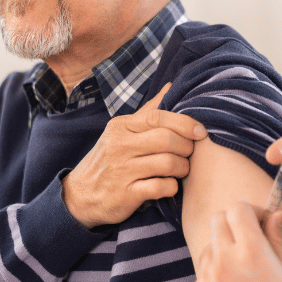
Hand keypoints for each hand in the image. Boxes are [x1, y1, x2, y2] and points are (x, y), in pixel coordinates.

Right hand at [62, 83, 207, 228]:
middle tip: (189, 154)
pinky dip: (172, 187)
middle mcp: (120, 146)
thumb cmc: (109, 160)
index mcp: (121, 127)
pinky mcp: (125, 195)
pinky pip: (160, 187)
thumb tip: (171, 86)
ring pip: (167, 163)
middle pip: (166, 140)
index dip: (185, 123)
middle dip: (186, 147)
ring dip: (182, 168)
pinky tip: (170, 185)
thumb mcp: (122, 132)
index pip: (158, 117)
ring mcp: (122, 171)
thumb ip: (148, 111)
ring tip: (182, 170)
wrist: (80, 196)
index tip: (201, 131)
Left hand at [190, 203, 281, 281]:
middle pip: (217, 220)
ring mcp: (206, 280)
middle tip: (248, 240)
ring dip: (222, 250)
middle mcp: (224, 261)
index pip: (238, 209)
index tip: (260, 223)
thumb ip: (278, 240)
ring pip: (208, 247)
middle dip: (232, 223)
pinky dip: (215, 276)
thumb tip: (276, 214)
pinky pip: (202, 275)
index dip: (251, 212)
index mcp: (251, 252)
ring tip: (242, 273)